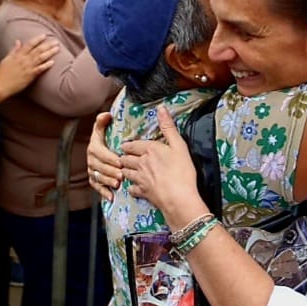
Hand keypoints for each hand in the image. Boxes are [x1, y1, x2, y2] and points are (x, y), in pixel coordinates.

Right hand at [0, 34, 58, 94]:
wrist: (0, 86)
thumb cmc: (2, 73)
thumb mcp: (6, 59)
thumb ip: (13, 50)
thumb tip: (18, 41)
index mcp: (18, 55)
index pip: (29, 44)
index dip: (37, 39)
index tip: (44, 35)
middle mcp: (24, 60)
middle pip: (38, 50)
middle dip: (48, 45)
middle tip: (56, 41)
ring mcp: (28, 68)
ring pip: (41, 58)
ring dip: (50, 52)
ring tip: (57, 48)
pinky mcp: (30, 76)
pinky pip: (39, 69)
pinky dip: (46, 65)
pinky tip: (53, 62)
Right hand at [87, 112, 122, 200]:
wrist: (99, 149)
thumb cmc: (104, 138)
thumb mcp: (102, 129)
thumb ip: (102, 121)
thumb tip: (107, 114)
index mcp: (94, 146)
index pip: (100, 153)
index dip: (109, 158)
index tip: (119, 161)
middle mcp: (91, 159)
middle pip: (99, 167)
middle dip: (110, 171)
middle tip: (122, 174)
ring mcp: (92, 170)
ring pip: (98, 177)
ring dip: (108, 181)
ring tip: (118, 183)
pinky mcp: (94, 179)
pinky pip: (97, 187)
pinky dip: (103, 192)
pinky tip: (111, 196)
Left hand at [120, 106, 205, 227]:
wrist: (179, 198)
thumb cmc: (182, 170)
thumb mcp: (179, 145)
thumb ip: (168, 127)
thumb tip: (160, 107)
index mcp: (149, 149)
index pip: (132, 145)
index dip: (128, 145)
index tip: (126, 146)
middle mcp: (140, 163)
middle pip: (125, 159)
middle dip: (124, 157)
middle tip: (124, 157)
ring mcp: (139, 179)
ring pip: (126, 173)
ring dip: (125, 170)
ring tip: (126, 170)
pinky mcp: (142, 193)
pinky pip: (131, 189)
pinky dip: (131, 188)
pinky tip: (133, 188)